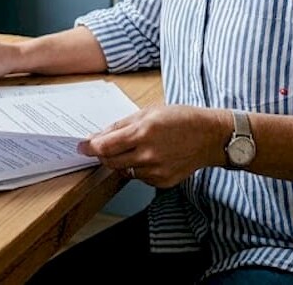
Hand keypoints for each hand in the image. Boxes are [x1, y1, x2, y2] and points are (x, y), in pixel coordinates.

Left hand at [77, 105, 229, 187]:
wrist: (210, 137)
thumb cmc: (181, 119)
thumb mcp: (149, 112)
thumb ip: (121, 125)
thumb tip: (99, 136)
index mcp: (143, 132)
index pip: (105, 146)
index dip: (89, 147)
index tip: (82, 146)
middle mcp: (148, 154)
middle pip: (110, 161)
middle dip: (104, 154)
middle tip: (105, 146)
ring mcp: (156, 171)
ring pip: (124, 170)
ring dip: (122, 161)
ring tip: (137, 147)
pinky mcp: (162, 182)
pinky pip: (140, 177)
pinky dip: (138, 168)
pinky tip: (151, 156)